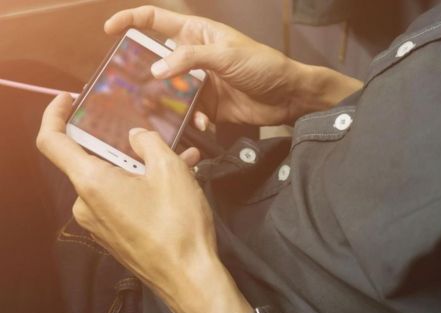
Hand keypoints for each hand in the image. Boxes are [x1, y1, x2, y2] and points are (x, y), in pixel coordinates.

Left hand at [37, 94, 260, 312]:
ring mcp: (98, 222)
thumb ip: (149, 142)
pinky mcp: (113, 235)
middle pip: (90, 160)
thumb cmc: (178, 225)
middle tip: (147, 132)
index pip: (52, 141)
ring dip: (139, 165)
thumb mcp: (171, 170)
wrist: (188, 277)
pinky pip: (120, 200)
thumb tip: (136, 135)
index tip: (67, 100)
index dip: (54, 114)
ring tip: (178, 158)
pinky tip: (175, 183)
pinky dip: (141, 186)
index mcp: (92, 181)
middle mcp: (86, 203)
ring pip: (112, 180)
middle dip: (119, 143)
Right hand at [105, 6, 361, 126]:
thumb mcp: (226, 56)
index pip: (156, 20)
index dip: (130, 20)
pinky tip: (201, 122)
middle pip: (156, 60)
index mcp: (197, 34)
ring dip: (164, 102)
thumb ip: (190, 59)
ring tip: (159, 111)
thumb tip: (156, 69)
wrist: (288, 96)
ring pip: (169, 91)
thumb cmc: (262, 66)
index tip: (109, 30)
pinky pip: (187, 112)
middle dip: (143, 74)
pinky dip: (189, 118)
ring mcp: (200, 82)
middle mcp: (194, 57)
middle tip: (131, 88)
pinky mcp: (208, 105)